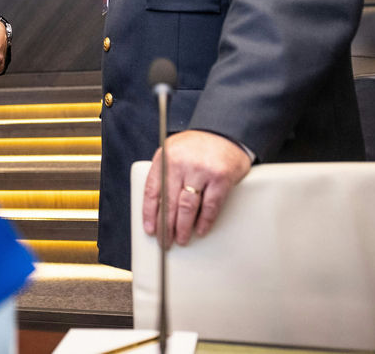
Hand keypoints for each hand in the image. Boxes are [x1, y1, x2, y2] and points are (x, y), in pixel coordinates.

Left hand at [142, 129, 250, 247]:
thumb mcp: (174, 152)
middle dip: (165, 226)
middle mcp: (181, 163)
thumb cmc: (198, 146)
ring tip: (181, 239)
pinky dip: (204, 221)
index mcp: (166, 157)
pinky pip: (210, 206)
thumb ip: (165, 173)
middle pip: (168, 202)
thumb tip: (157, 206)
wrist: (225, 133)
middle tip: (165, 241)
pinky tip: (200, 230)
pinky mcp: (221, 178)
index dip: (149, 213)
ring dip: (183, 227)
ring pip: (187, 207)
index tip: (150, 229)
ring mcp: (201, 170)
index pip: (152, 190)